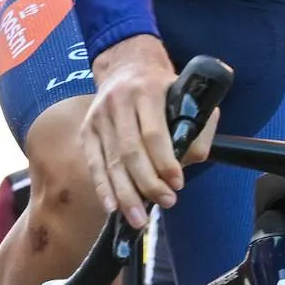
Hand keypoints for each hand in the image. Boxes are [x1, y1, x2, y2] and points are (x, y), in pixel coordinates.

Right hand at [77, 32, 195, 226]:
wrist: (125, 65)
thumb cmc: (162, 87)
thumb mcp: (185, 95)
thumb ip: (197, 126)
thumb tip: (190, 159)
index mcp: (146, 91)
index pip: (153, 133)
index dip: (165, 161)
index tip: (178, 183)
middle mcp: (118, 103)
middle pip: (130, 151)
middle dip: (148, 183)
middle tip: (166, 203)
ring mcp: (98, 117)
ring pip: (111, 162)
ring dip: (125, 194)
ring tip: (139, 219)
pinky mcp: (87, 130)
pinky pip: (94, 164)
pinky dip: (103, 187)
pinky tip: (112, 206)